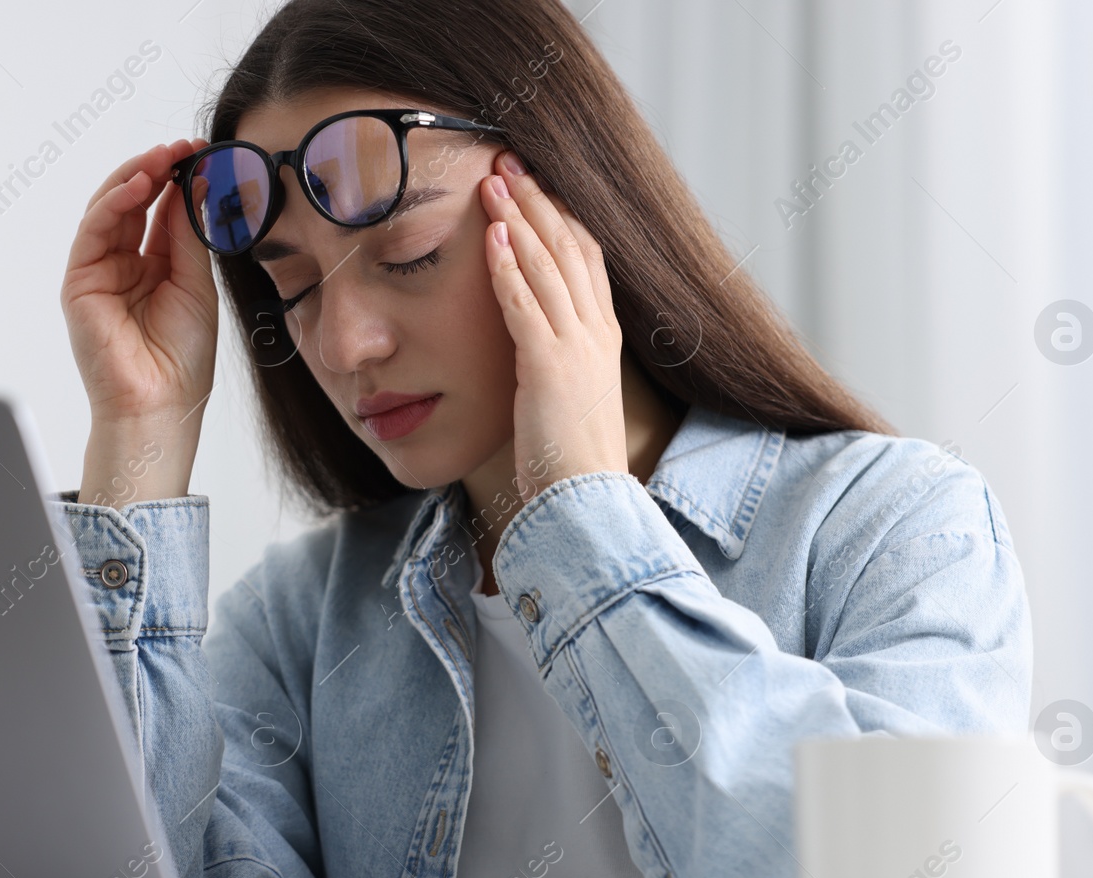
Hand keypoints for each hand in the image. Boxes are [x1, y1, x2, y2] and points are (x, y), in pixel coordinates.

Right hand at [62, 139, 216, 502]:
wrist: (160, 403)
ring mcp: (99, 271)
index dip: (178, 181)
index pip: (162, 212)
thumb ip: (188, 236)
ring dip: (135, 178)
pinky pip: (95, 230)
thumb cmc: (182, 359)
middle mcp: (124, 265)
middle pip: (134, 204)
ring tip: (162, 157)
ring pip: (111, 210)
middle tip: (181, 147)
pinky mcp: (79, 281)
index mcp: (155, 267)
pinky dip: (114, 202)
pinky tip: (139, 185)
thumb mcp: (196, 285)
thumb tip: (192, 186)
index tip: (201, 154)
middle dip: (156, 171)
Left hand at [479, 149, 627, 500]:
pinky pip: (526, 307)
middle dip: (537, 200)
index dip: (560, 214)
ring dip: (519, 219)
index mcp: (602, 337)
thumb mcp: (569, 396)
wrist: (586, 502)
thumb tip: (532, 345)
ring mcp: (576, 348)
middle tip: (508, 160)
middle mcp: (596, 333)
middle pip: (568, 247)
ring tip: (494, 180)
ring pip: (547, 266)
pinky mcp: (549, 369)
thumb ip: (554, 359)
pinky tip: (490, 238)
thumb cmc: (570, 460)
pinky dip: (507, 270)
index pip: (585, 257)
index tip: (533, 182)